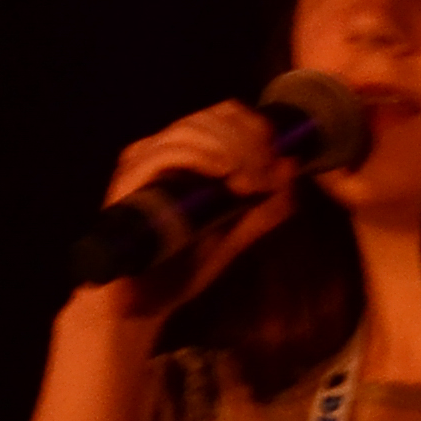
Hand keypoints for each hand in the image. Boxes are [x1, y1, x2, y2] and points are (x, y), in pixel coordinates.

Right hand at [76, 101, 300, 323]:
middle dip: (248, 140)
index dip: (255, 125)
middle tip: (267, 174)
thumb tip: (292, 169)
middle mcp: (161, 151)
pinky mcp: (128, 183)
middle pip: (211, 116)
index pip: (223, 114)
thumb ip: (264, 206)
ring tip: (249, 181)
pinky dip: (201, 157)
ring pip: (190, 129)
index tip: (278, 152)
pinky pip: (165, 153)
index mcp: (186, 157)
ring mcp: (142, 164)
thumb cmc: (181, 268)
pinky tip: (225, 175)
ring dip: (229, 148)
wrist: (139, 307)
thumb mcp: (234, 235)